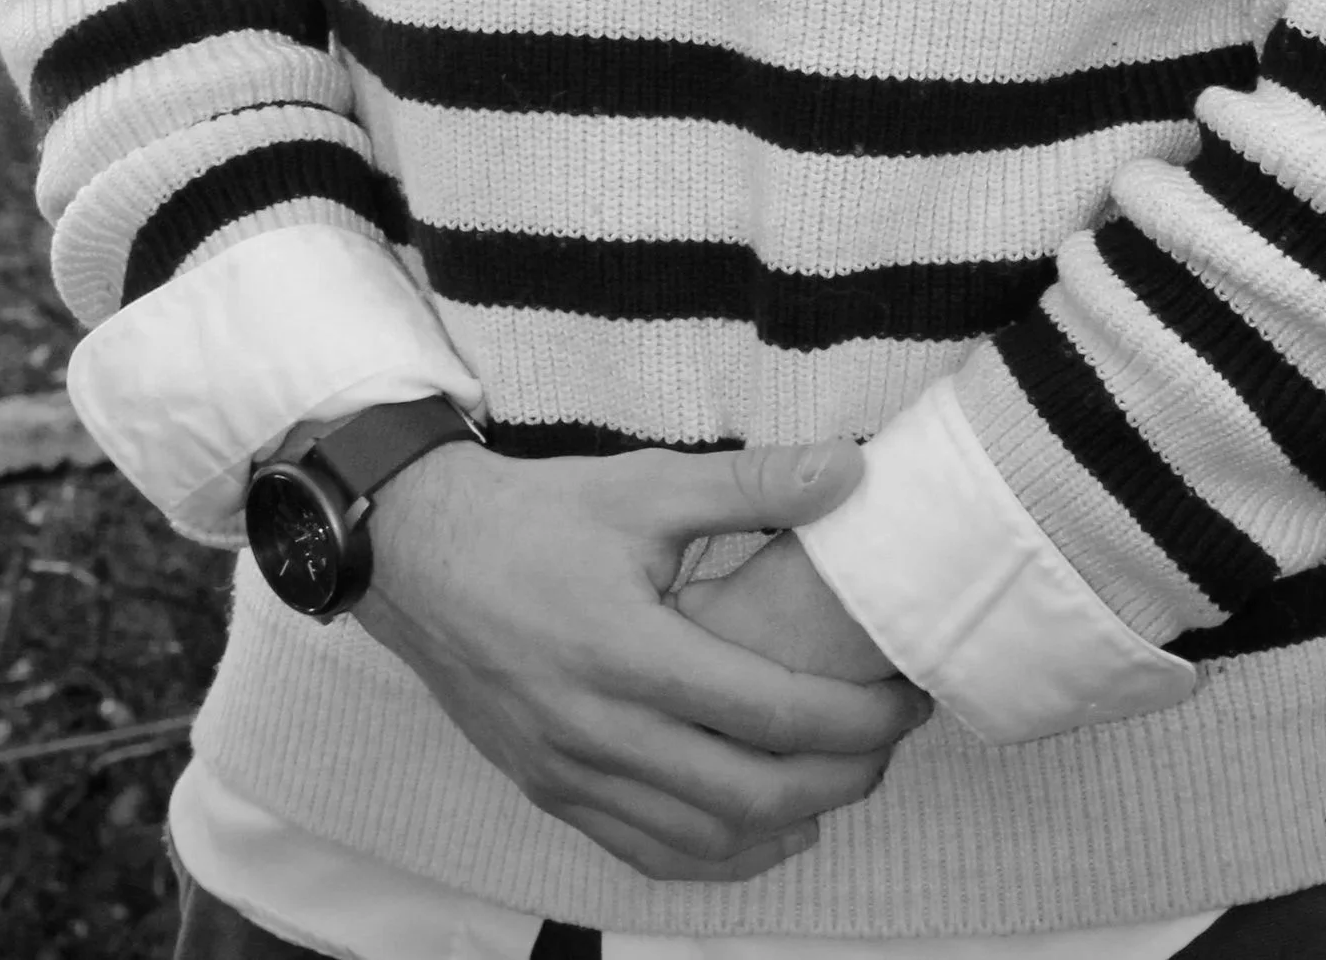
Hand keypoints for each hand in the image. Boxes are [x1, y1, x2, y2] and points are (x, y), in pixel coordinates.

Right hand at [356, 435, 929, 881]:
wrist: (419, 553)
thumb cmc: (537, 515)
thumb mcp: (645, 484)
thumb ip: (752, 484)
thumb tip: (849, 472)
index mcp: (629, 651)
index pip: (772, 714)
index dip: (856, 718)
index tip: (906, 699)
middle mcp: (600, 729)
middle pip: (752, 794)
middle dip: (841, 776)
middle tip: (888, 741)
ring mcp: (570, 772)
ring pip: (703, 840)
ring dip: (786, 823)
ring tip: (838, 776)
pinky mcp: (549, 790)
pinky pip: (645, 851)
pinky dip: (716, 854)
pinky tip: (760, 829)